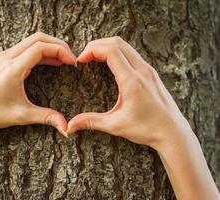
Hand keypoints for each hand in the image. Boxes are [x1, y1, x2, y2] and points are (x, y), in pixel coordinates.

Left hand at [0, 32, 75, 136]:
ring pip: (31, 41)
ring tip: (63, 60)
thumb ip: (46, 117)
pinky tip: (49, 62)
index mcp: (12, 68)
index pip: (41, 47)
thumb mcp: (21, 116)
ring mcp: (3, 56)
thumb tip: (66, 127)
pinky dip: (40, 51)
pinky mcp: (2, 59)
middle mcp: (7, 57)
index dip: (60, 51)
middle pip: (38, 38)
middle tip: (71, 57)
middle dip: (58, 44)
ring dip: (49, 46)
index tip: (72, 62)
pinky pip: (25, 48)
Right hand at [67, 36, 193, 149]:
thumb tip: (70, 126)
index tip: (80, 60)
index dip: (91, 50)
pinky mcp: (151, 73)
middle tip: (84, 57)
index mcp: (132, 81)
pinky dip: (117, 52)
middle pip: (117, 43)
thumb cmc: (147, 129)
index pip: (110, 51)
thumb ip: (91, 122)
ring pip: (126, 46)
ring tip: (94, 58)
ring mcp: (148, 70)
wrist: (173, 132)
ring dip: (107, 47)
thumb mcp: (115, 125)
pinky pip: (132, 53)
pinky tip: (110, 64)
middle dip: (96, 45)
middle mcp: (142, 71)